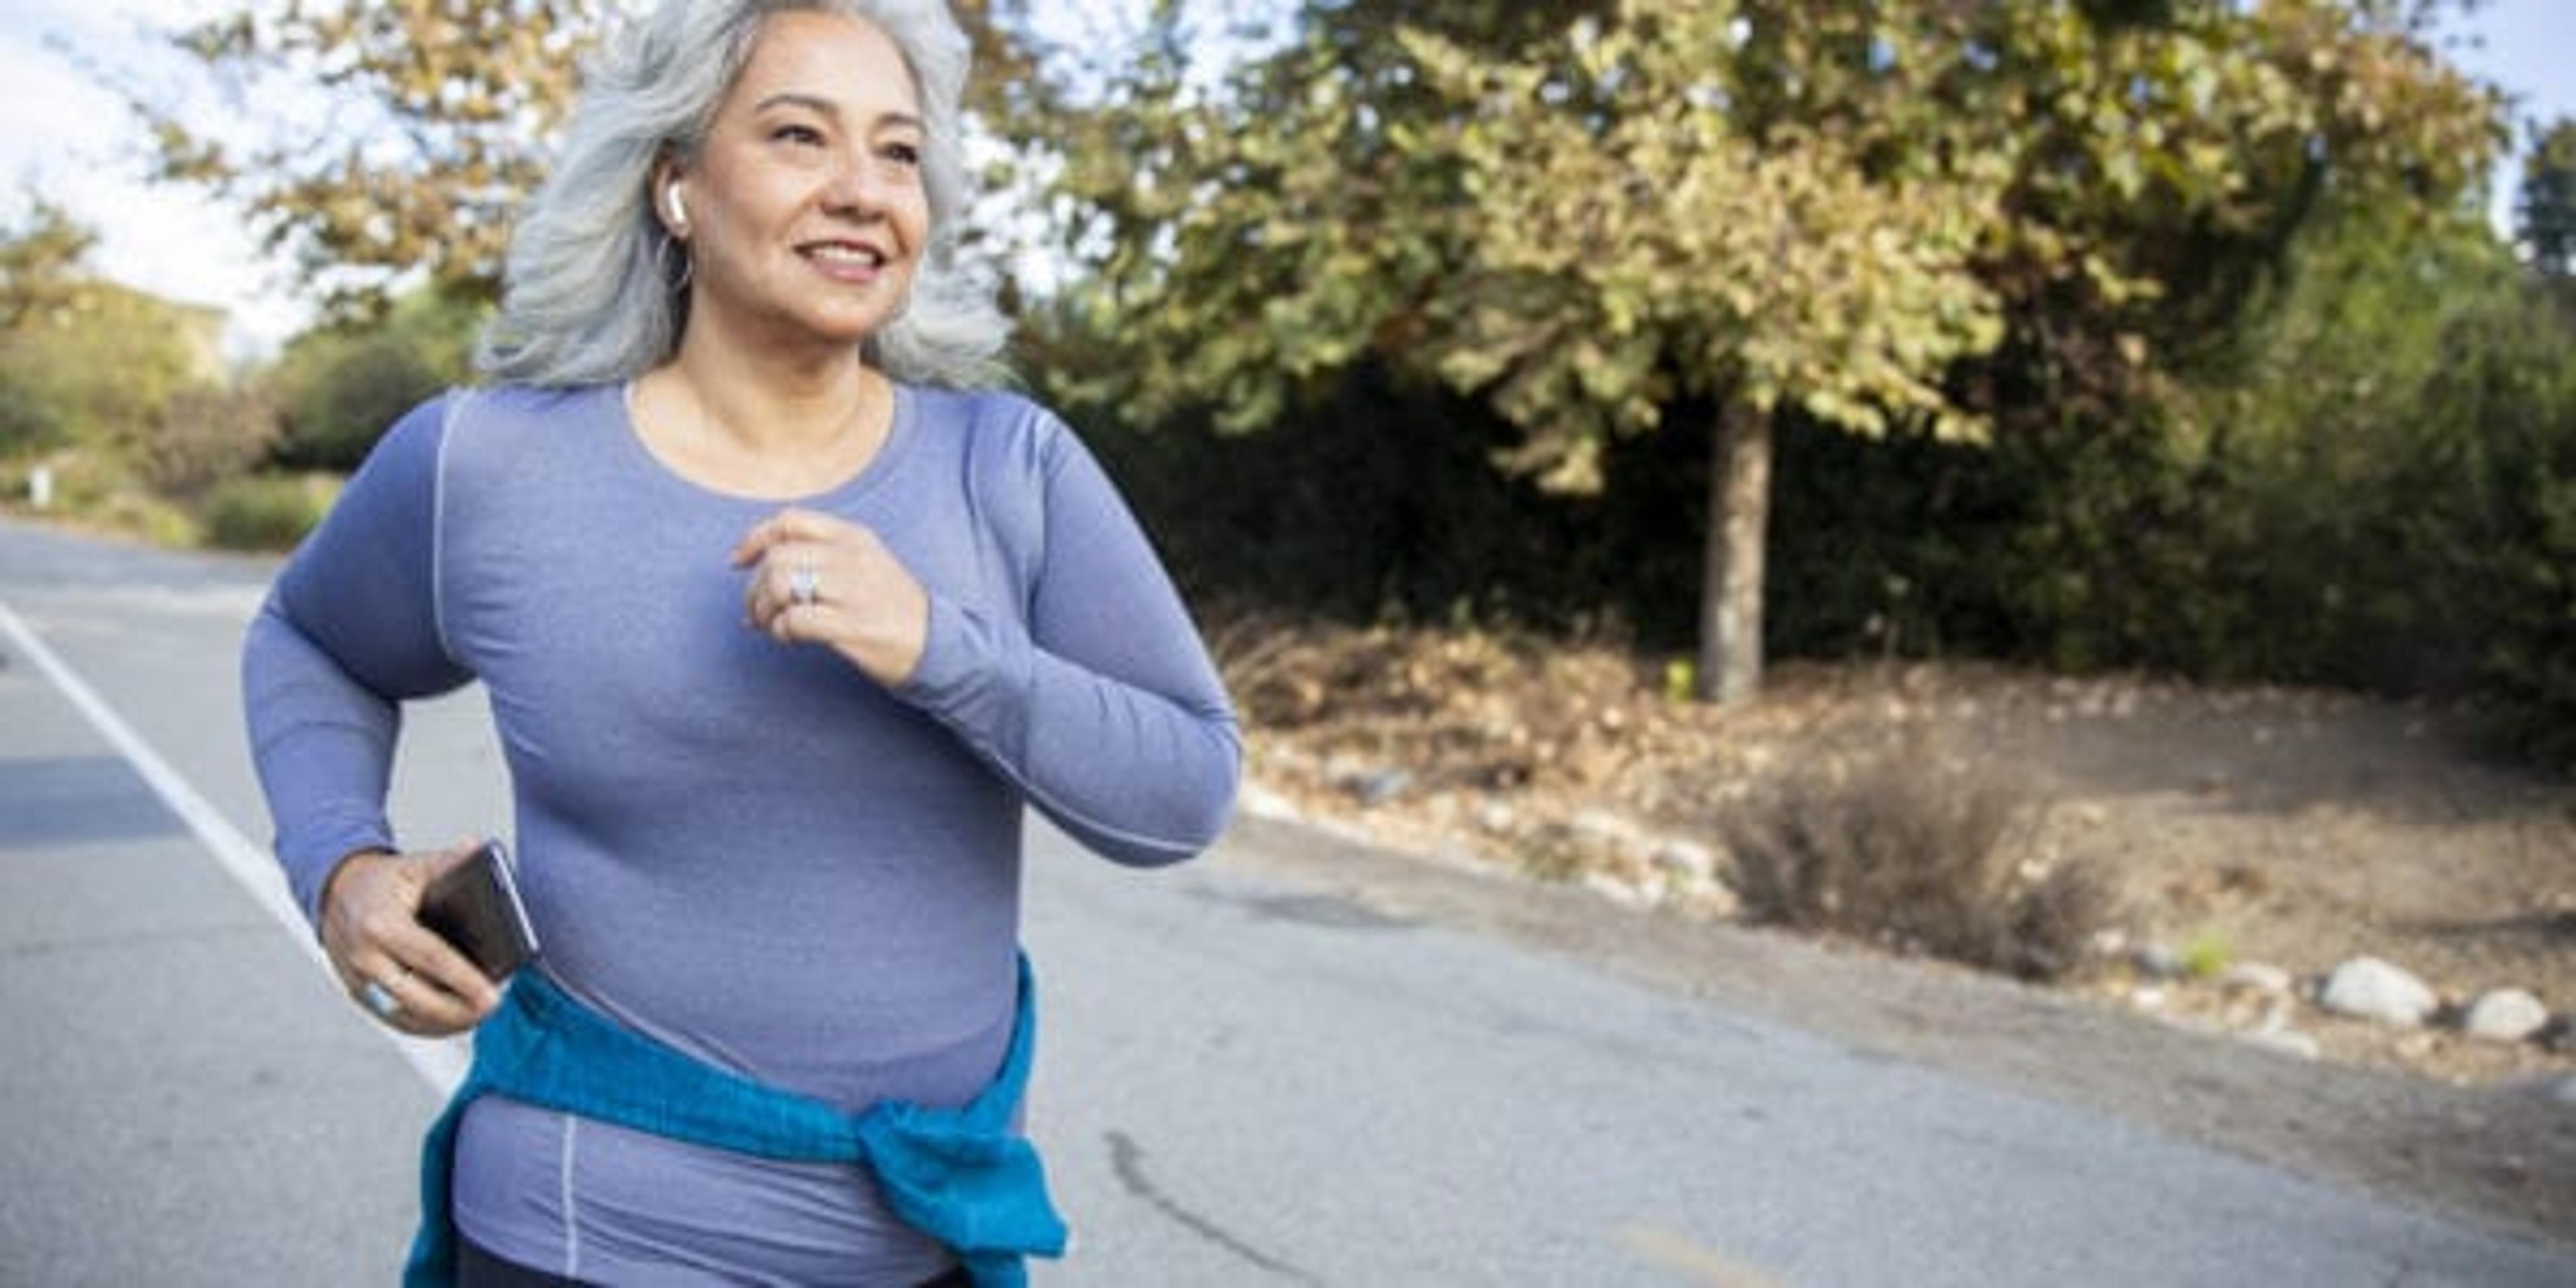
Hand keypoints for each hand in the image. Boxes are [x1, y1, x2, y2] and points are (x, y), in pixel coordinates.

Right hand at [318, 841, 501, 1036]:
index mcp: (381, 924)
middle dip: (458, 1009)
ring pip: (405, 1015)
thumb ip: (449, 860)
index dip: (465, 979)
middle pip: (417, 997)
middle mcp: (365, 957)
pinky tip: (451, 1023)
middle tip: (493, 1005)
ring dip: (444, 1022)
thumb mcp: (416, 865)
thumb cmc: (384, 880)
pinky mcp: (357, 993)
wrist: (336, 891)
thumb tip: (477, 848)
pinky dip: (424, 1025)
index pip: (431, 958)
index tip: (494, 993)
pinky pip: (393, 1018)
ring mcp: (358, 979)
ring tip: (478, 1014)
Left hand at [730, 507, 930, 686]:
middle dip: (754, 588)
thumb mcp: (867, 563)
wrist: (940, 644)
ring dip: (763, 610)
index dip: (755, 540)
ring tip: (771, 626)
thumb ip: (824, 554)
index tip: (738, 563)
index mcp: (854, 537)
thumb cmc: (894, 608)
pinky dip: (782, 631)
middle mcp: (851, 557)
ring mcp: (853, 591)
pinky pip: (795, 620)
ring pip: (780, 584)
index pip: (790, 521)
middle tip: (755, 613)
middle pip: (777, 557)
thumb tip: (759, 567)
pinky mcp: (851, 625)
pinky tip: (790, 639)